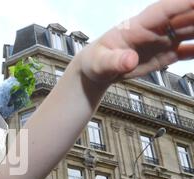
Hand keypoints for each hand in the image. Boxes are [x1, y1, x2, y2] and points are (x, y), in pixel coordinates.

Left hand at [79, 0, 193, 83]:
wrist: (98, 70)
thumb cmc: (96, 62)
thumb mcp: (101, 63)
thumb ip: (115, 61)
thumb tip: (129, 60)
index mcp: (139, 25)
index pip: (165, 9)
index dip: (184, 3)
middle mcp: (156, 29)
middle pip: (186, 15)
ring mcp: (163, 40)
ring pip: (192, 30)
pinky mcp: (167, 54)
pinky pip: (189, 49)